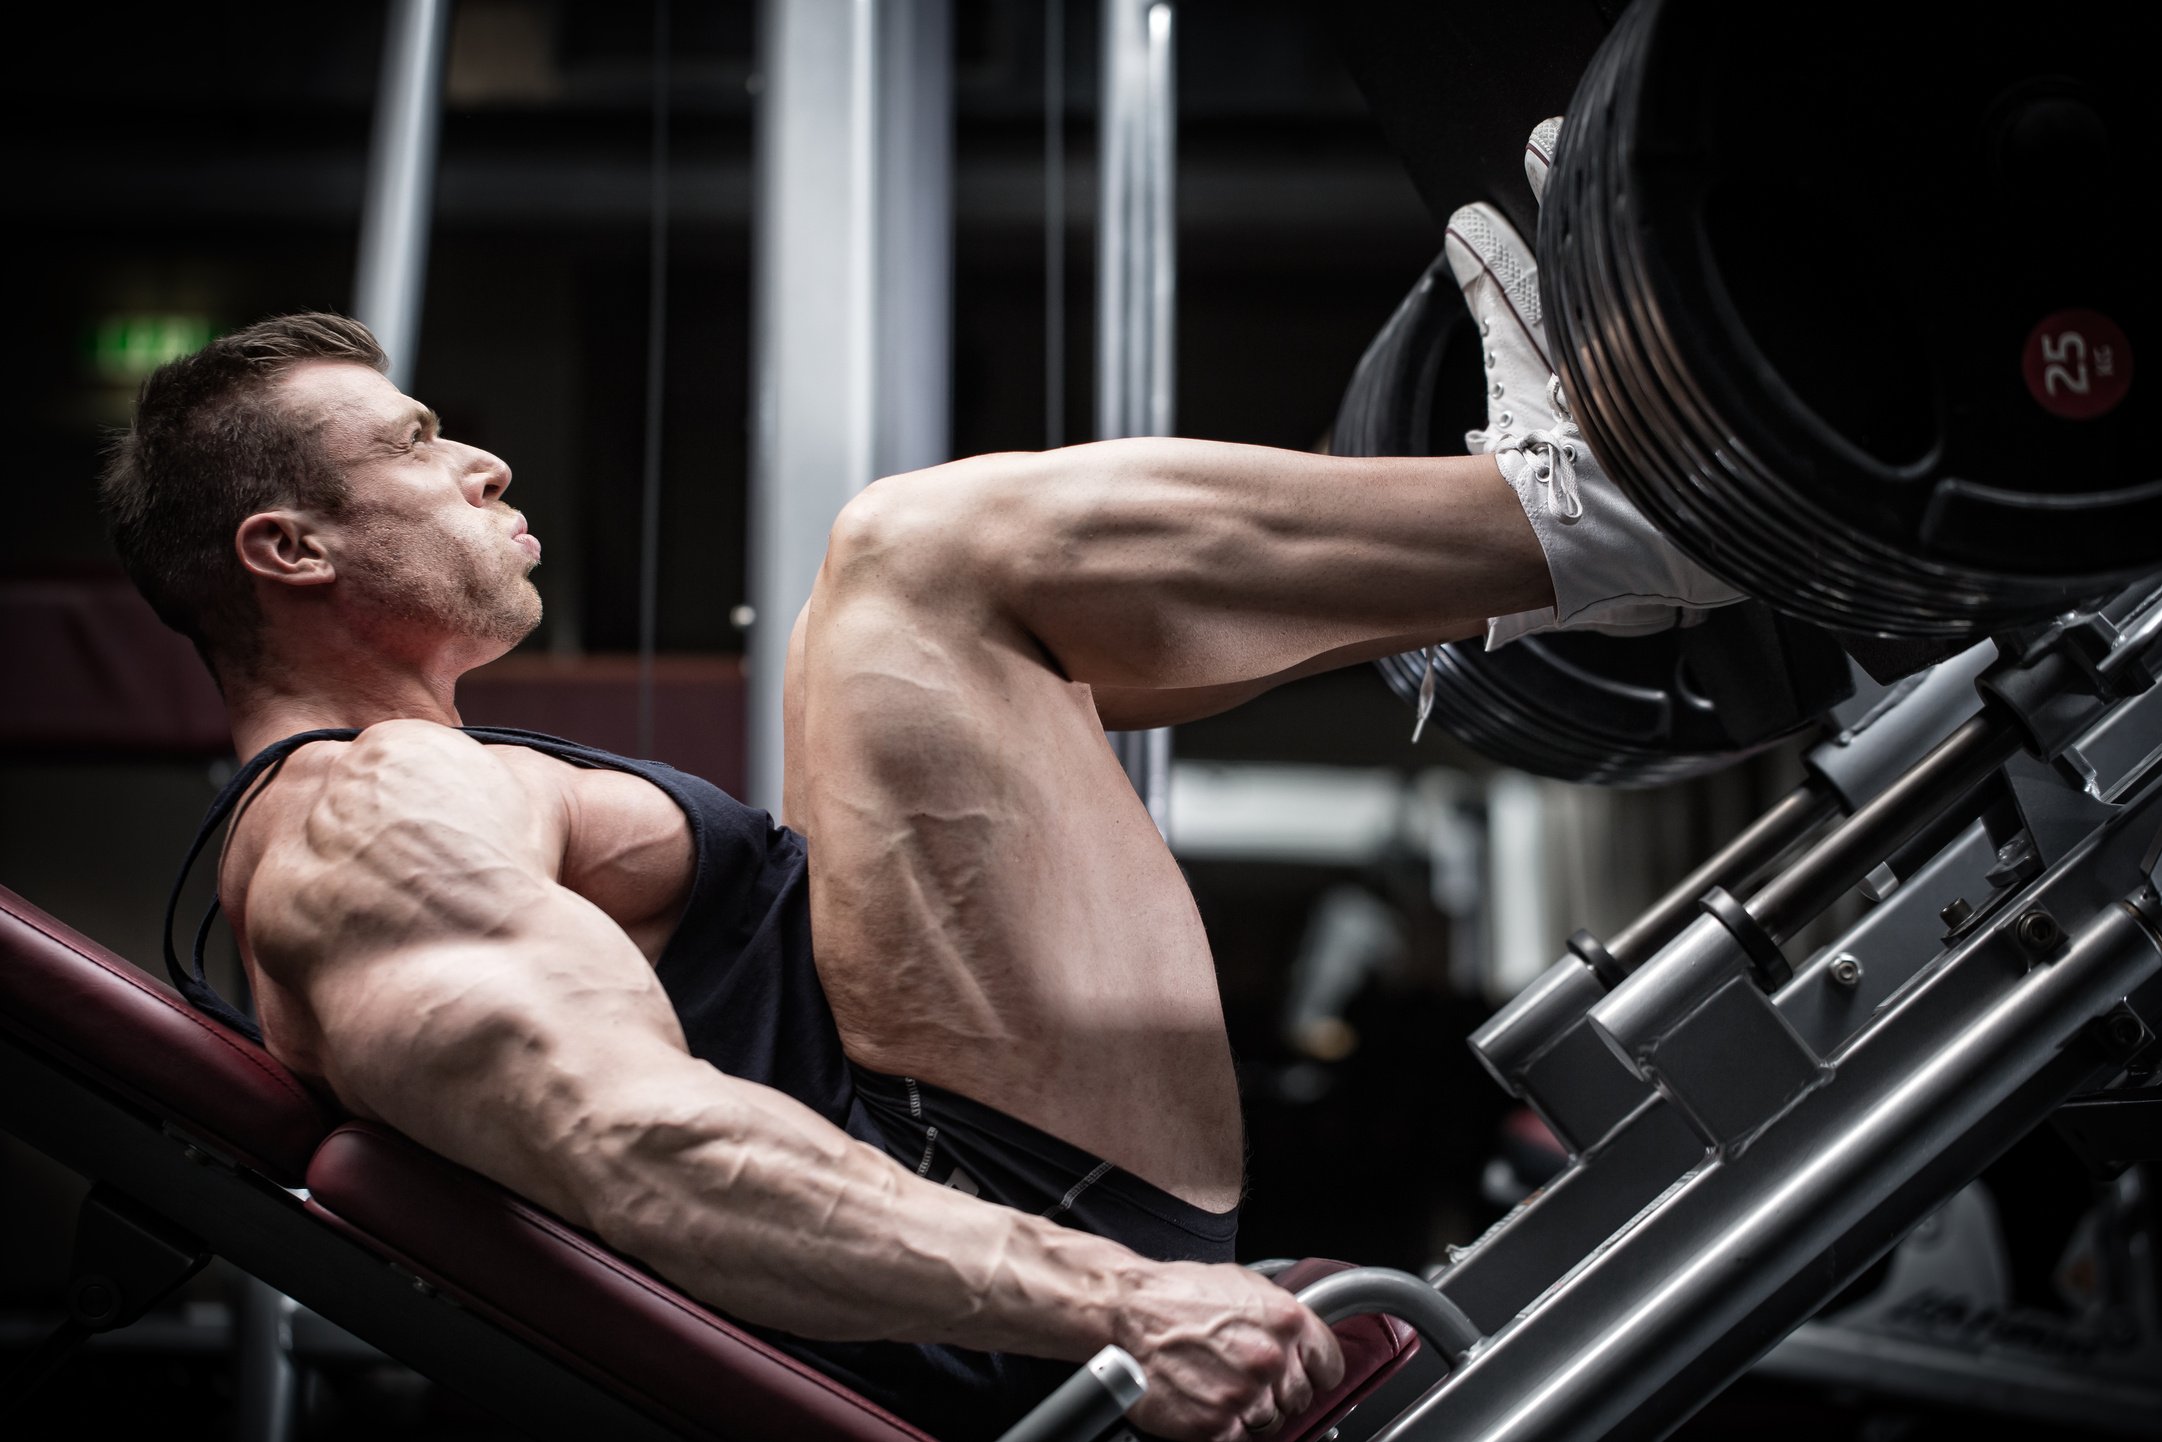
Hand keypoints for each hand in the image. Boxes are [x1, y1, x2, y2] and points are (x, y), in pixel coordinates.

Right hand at [1113, 1261, 1344, 1441]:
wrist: (1128, 1311)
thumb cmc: (1177, 1294)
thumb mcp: (1242, 1286)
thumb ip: (1279, 1318)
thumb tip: (1300, 1343)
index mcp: (1286, 1321)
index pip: (1330, 1367)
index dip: (1314, 1373)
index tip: (1302, 1377)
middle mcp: (1270, 1359)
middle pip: (1300, 1400)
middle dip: (1278, 1394)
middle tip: (1248, 1380)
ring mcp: (1243, 1394)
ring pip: (1271, 1423)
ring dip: (1250, 1412)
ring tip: (1220, 1387)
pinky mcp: (1214, 1424)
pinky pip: (1239, 1440)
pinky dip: (1224, 1428)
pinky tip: (1206, 1402)